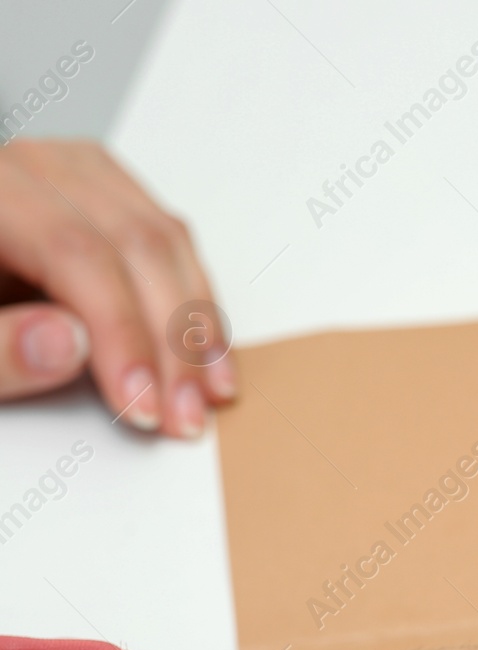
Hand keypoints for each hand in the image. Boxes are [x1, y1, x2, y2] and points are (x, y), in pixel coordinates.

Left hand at [0, 140, 232, 435]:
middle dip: (170, 342)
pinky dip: (195, 305)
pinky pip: (172, 246)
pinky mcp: (109, 200)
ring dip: (195, 328)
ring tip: (203, 397)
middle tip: (180, 416)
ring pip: (166, 243)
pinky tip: (205, 359)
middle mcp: (37, 169)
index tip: (139, 404)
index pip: (77, 252)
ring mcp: (79, 178)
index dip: (120, 332)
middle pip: (135, 244)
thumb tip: (65, 343)